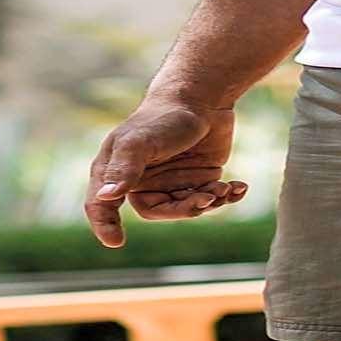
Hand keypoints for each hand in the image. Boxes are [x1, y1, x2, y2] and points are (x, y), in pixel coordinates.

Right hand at [84, 100, 247, 246]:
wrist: (203, 99)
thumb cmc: (163, 117)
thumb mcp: (139, 143)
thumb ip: (123, 170)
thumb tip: (105, 197)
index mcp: (116, 171)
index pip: (102, 204)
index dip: (105, 225)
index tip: (117, 242)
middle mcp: (141, 181)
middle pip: (157, 211)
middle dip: (183, 209)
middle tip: (204, 199)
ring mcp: (170, 182)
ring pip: (185, 209)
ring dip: (208, 202)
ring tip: (224, 187)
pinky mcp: (196, 180)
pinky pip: (208, 199)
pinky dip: (225, 197)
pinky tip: (238, 187)